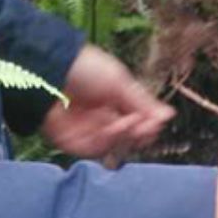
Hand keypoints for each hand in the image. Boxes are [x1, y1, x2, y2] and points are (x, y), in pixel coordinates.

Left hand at [43, 42, 174, 159]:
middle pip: (126, 138)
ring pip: (112, 146)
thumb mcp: (119, 82)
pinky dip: (106, 142)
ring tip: (127, 123)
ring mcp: (85, 131)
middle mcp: (100, 118)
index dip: (147, 125)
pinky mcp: (71, 141)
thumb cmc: (83, 68)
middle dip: (138, 133)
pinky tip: (111, 127)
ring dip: (123, 136)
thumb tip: (168, 116)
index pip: (137, 122)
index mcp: (113, 102)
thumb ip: (142, 103)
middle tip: (143, 125)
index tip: (156, 121)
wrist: (49, 69)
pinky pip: (93, 150)